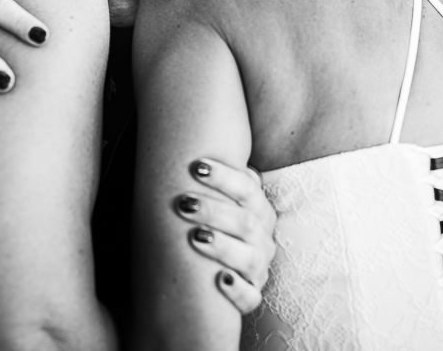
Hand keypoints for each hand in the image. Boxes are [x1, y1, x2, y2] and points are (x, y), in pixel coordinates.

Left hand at [174, 158, 276, 313]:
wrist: (215, 273)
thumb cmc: (212, 225)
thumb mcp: (215, 202)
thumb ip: (207, 180)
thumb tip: (180, 144)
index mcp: (256, 209)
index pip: (247, 188)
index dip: (224, 176)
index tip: (196, 166)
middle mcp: (261, 237)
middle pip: (246, 222)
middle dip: (214, 211)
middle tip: (184, 203)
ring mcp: (258, 268)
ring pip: (250, 258)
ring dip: (222, 246)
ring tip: (195, 236)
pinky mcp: (251, 295)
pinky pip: (250, 298)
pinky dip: (236, 289)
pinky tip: (219, 279)